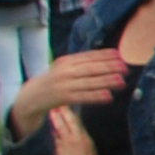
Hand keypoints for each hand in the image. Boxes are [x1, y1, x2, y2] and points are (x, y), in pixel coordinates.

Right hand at [10, 48, 124, 132]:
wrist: (29, 97)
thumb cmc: (54, 81)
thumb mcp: (64, 68)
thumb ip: (81, 63)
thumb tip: (108, 59)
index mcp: (66, 61)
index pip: (88, 56)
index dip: (105, 55)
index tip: (120, 55)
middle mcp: (64, 71)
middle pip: (90, 68)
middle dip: (109, 67)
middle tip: (125, 68)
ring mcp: (63, 85)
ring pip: (88, 82)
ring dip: (106, 82)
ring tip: (121, 81)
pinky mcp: (62, 98)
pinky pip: (82, 97)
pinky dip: (96, 96)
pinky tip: (108, 96)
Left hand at [46, 106, 105, 154]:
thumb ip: (87, 150)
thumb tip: (86, 149)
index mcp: (85, 140)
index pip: (78, 124)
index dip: (72, 116)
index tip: (68, 108)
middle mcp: (77, 138)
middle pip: (70, 121)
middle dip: (64, 111)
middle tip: (59, 102)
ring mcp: (68, 143)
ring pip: (61, 126)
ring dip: (56, 117)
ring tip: (51, 109)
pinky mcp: (60, 149)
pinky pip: (54, 136)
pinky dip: (50, 129)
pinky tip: (45, 124)